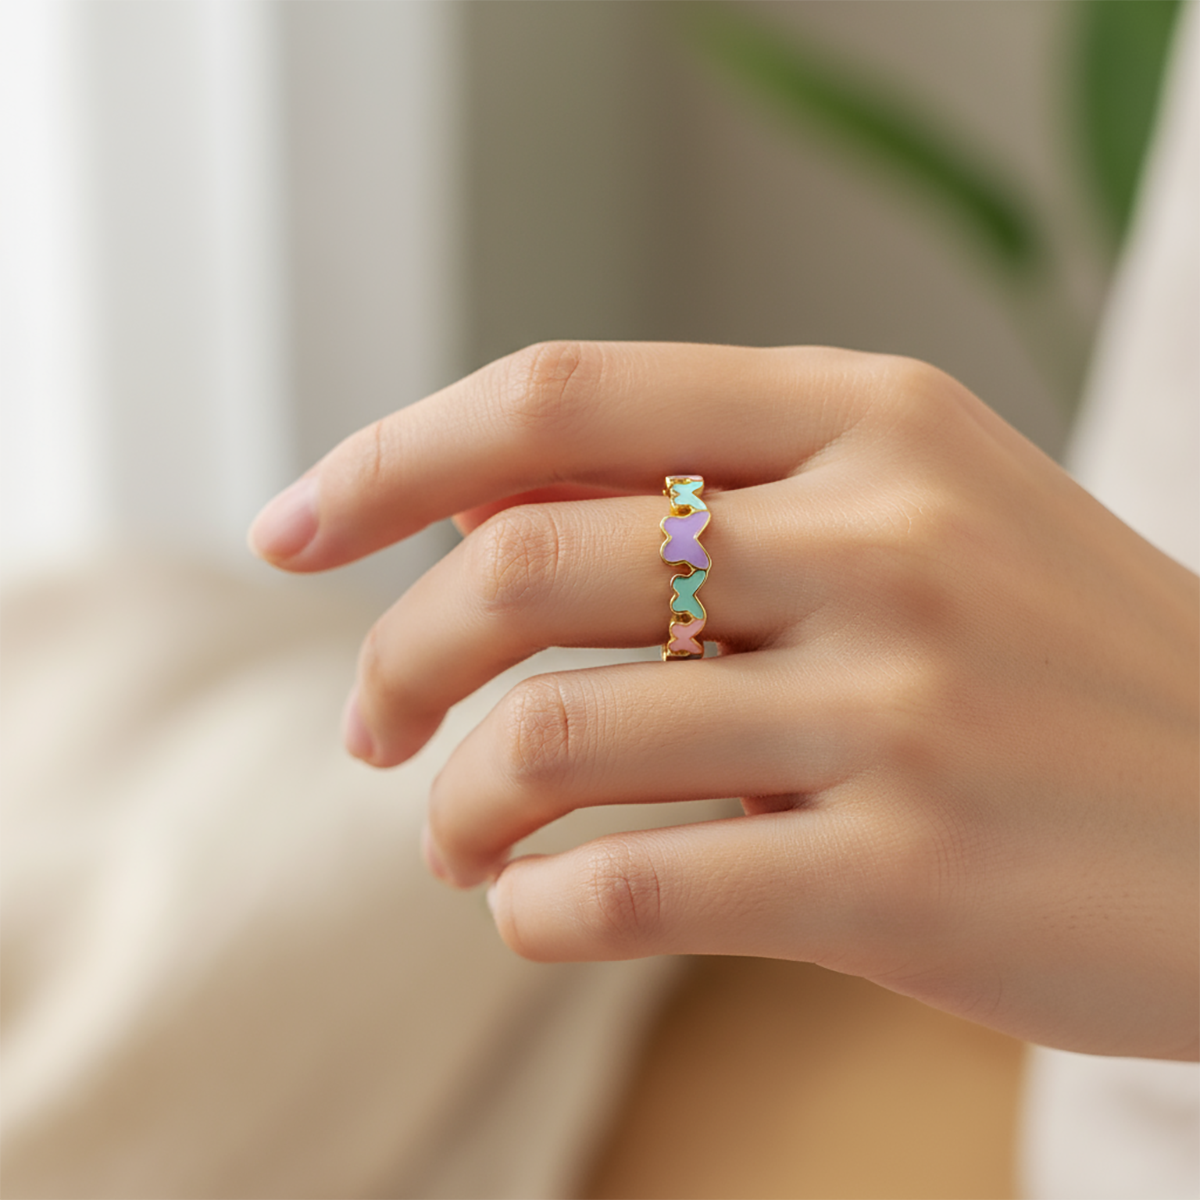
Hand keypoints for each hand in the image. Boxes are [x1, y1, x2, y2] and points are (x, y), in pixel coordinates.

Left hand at [249, 342, 1199, 1058]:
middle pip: (519, 565)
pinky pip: (628, 887)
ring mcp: (900, 707)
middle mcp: (881, 537)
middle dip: (395, 656)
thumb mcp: (912, 513)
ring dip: (451, 803)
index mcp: (869, 418)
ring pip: (550, 738)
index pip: (554, 396)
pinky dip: (532, 911)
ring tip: (452, 841)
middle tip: (369, 727)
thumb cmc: (1058, 661)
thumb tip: (466, 508)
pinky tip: (534, 915)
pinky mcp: (904, 877)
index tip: (291, 531)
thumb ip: (699, 490)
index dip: (387, 458)